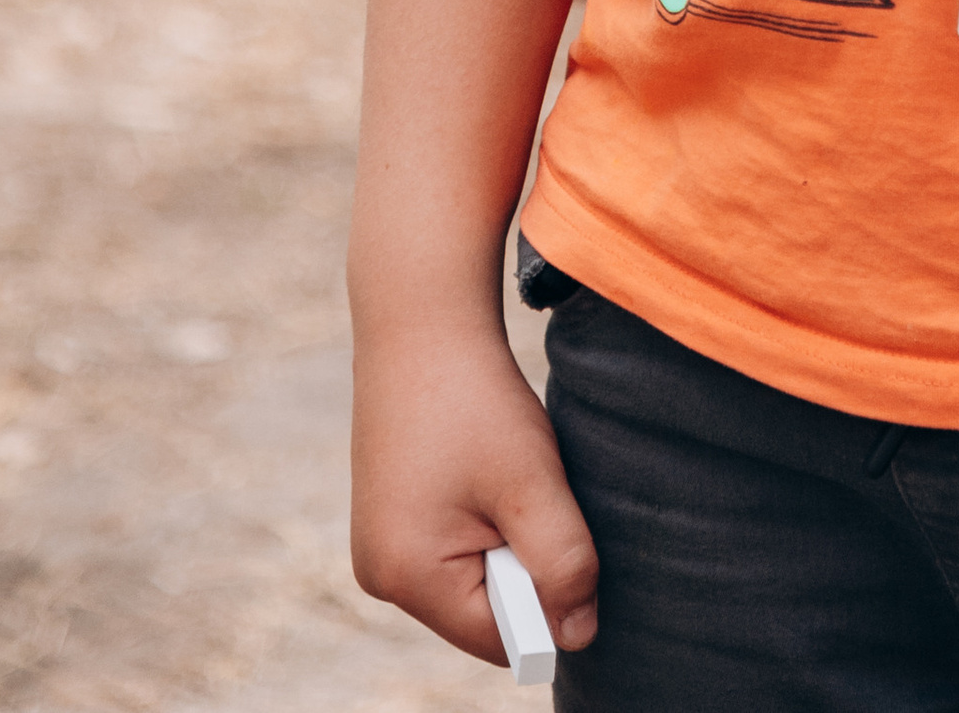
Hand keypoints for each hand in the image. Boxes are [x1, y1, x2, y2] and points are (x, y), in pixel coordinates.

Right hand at [350, 311, 599, 666]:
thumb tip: (581, 636)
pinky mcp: (387, 519)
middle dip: (522, 564)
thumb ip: (563, 566)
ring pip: (471, 579)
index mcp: (406, 576)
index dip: (549, 601)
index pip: (501, 638)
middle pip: (484, 613)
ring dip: (504, 538)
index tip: (560, 531)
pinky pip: (452, 549)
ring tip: (501, 472)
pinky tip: (481, 467)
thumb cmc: (476, 398)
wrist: (422, 320)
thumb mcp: (533, 483)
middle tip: (527, 490)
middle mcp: (380, 574)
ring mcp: (378, 547)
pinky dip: (482, 519)